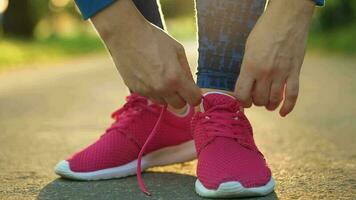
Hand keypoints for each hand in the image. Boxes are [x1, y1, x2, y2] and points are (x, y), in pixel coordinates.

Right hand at [91, 0, 200, 107]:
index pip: (194, 100)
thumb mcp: (178, 51)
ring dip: (166, 95)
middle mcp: (162, 88)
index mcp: (175, 78)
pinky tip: (149, 75)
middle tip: (177, 84)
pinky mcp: (136, 91)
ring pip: (164, 103)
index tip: (192, 90)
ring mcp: (148, 91)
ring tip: (160, 77)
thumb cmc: (154, 39)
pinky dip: (153, 90)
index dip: (195, 96)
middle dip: (181, 96)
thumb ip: (186, 71)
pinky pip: (151, 97)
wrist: (126, 35)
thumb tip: (190, 85)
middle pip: (179, 105)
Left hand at [235, 0, 314, 115]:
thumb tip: (246, 84)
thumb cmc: (264, 30)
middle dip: (256, 102)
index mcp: (250, 66)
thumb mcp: (249, 48)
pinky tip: (282, 113)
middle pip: (258, 100)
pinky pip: (292, 95)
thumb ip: (247, 67)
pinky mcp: (295, 71)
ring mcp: (282, 73)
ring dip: (269, 105)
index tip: (243, 100)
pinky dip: (288, 107)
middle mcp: (265, 73)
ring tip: (268, 104)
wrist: (287, 17)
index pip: (242, 95)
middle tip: (256, 98)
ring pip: (274, 100)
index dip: (241, 101)